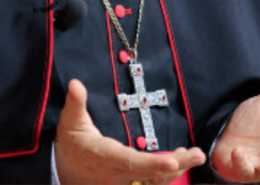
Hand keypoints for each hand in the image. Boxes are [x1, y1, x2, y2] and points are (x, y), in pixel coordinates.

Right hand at [54, 79, 205, 184]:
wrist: (61, 172)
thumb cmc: (70, 145)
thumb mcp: (69, 122)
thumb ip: (75, 103)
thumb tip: (76, 83)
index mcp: (105, 156)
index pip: (131, 162)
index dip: (152, 164)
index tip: (173, 160)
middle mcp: (116, 174)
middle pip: (150, 174)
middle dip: (177, 164)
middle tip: (198, 154)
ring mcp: (123, 182)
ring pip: (153, 181)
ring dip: (176, 168)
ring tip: (195, 155)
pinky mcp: (127, 184)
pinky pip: (150, 183)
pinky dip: (166, 174)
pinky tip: (179, 162)